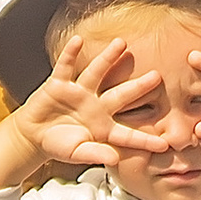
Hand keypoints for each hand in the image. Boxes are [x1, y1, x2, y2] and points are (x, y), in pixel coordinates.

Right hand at [9, 34, 165, 175]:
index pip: (128, 133)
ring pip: (97, 72)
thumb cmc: (59, 145)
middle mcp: (96, 105)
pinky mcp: (59, 84)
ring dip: (108, 58)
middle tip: (157, 76)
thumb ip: (95, 154)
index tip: (165, 143)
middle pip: (121, 95)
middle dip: (138, 86)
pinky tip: (78, 40)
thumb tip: (114, 159)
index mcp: (104, 126)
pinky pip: (66, 66)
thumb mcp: (77, 153)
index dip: (145, 138)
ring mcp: (78, 92)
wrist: (34, 134)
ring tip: (121, 43)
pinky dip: (70, 54)